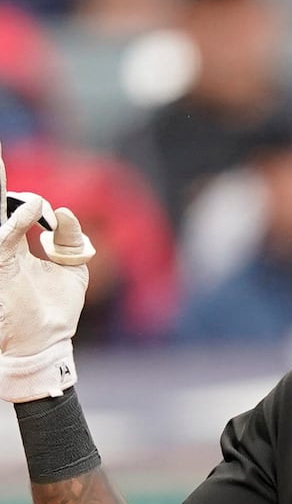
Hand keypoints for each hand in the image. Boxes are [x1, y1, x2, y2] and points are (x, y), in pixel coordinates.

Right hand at [0, 142, 94, 402]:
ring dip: (2, 191)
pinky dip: (17, 222)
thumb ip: (68, 236)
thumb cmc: (56, 310)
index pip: (12, 208)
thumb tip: (61, 210)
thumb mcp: (72, 267)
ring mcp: (0, 257)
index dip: (27, 200)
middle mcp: (4, 247)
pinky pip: (5, 239)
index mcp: (17, 244)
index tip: (38, 203)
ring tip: (0, 160)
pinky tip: (30, 207)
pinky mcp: (2, 269)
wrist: (46, 343)